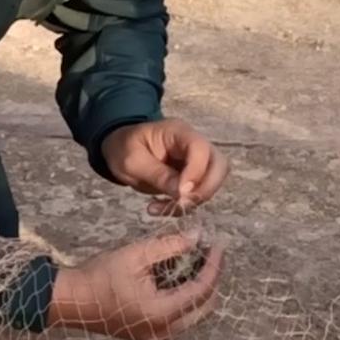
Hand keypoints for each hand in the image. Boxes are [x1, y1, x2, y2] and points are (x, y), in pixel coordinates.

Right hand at [47, 230, 224, 339]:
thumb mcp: (136, 254)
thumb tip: (197, 237)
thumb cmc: (100, 276)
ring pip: (193, 315)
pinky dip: (185, 299)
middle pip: (205, 307)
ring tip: (196, 261)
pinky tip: (179, 277)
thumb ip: (170, 246)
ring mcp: (157, 337)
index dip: (214, 266)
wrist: (72, 300)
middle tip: (210, 254)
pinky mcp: (149, 335)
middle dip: (211, 279)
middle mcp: (164, 331)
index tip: (218, 245)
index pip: (202, 290)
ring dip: (199, 289)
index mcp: (162, 312)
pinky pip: (179, 319)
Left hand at [101, 119, 229, 214]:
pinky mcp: (192, 176)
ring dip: (194, 200)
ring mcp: (196, 160)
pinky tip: (162, 207)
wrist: (120, 150)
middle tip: (181, 204)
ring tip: (163, 208)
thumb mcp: (132, 161)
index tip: (180, 193)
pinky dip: (185, 205)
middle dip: (205, 189)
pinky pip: (200, 192)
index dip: (196, 173)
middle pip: (219, 164)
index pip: (200, 149)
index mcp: (177, 132)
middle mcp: (193, 144)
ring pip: (214, 181)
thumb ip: (158, 175)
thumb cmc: (123, 148)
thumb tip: (183, 193)